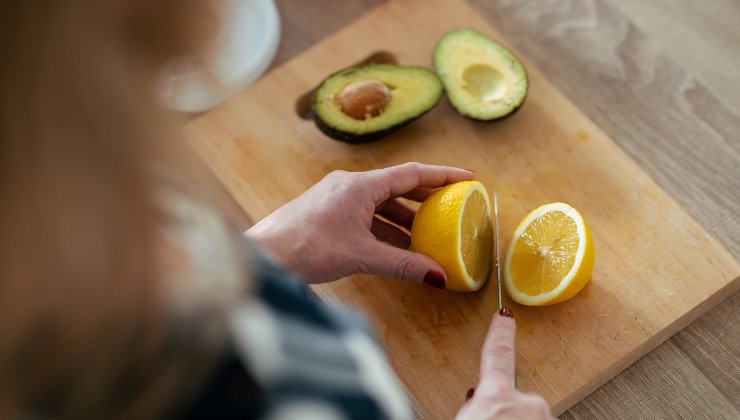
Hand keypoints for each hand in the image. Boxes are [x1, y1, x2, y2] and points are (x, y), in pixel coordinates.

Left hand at [246, 162, 473, 285]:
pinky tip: (398, 247)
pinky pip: (366, 216)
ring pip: (380, 205)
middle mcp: (349, 186)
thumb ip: (402, 264)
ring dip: (405, 220)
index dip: (442, 176)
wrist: (262, 255)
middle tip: (454, 206)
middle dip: (427, 198)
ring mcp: (337, 199)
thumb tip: (438, 276)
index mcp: (360, 185)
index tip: (468, 177)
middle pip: (398, 187)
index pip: (411, 174)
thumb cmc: (305, 247)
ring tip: (430, 236)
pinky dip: (385, 230)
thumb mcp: (360, 256)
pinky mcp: (328, 214)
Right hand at [456, 309, 553, 419]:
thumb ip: (474, 405)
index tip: (504, 315)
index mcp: (497, 397)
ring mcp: (545, 418)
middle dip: (505, 408)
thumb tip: (478, 402)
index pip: (498, 353)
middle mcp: (527, 405)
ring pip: (530, 416)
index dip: (500, 332)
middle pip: (515, 396)